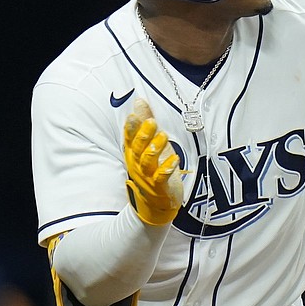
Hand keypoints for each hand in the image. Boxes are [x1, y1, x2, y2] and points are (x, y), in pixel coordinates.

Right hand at [123, 98, 182, 225]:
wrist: (156, 204)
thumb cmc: (153, 170)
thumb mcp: (149, 145)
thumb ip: (144, 123)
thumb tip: (139, 101)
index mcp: (134, 154)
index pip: (129, 139)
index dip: (130, 128)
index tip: (133, 115)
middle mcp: (138, 165)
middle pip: (138, 148)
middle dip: (144, 135)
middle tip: (151, 121)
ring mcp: (147, 177)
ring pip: (148, 161)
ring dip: (155, 148)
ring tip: (164, 136)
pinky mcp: (159, 187)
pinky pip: (162, 177)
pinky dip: (168, 168)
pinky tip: (175, 159)